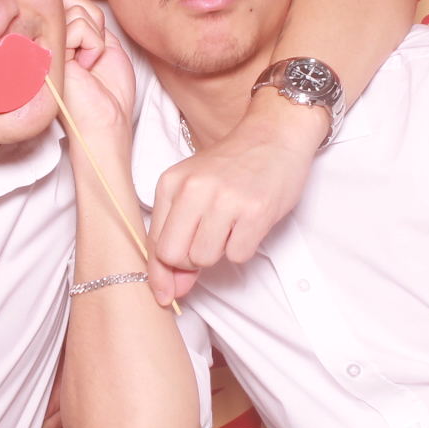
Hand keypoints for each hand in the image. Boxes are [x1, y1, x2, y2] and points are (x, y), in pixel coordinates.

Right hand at [56, 0, 134, 143]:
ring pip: (78, 11)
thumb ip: (85, 16)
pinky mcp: (45, 51)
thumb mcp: (102, 43)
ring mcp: (41, 43)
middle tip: (95, 53)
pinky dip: (93, 46)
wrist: (106, 123)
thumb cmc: (108, 92)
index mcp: (54, 35)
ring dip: (96, 37)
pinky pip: (80, 26)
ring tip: (90, 63)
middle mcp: (42, 37)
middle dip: (93, 20)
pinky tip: (86, 67)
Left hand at [145, 90, 326, 302]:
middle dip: (188, 264)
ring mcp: (225, 200)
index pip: (154, 242)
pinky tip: (247, 225)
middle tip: (206, 246)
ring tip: (230, 227)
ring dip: (218, 253)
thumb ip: (178, 234)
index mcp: (171, 183)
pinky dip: (242, 247)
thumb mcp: (194, 189)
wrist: (274, 136)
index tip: (167, 292)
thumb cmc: (232, 165)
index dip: (160, 273)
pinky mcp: (254, 212)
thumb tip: (171, 288)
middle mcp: (194, 190)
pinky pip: (237, 255)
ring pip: (204, 259)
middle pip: (174, 256)